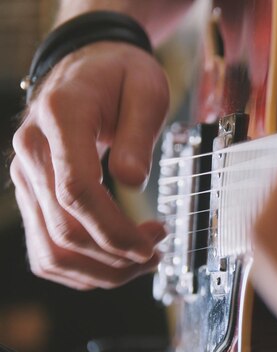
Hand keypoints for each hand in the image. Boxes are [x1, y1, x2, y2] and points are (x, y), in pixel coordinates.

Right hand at [11, 42, 168, 289]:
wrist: (87, 64)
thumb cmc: (121, 75)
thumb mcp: (146, 88)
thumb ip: (139, 133)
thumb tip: (132, 182)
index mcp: (60, 116)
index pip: (75, 188)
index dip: (115, 228)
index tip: (152, 242)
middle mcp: (32, 150)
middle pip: (64, 229)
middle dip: (116, 255)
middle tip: (157, 252)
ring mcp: (27, 175)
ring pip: (51, 250)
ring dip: (99, 270)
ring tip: (141, 261)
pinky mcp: (33, 193)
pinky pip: (46, 248)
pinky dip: (81, 267)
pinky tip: (115, 261)